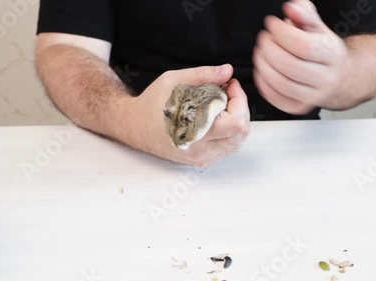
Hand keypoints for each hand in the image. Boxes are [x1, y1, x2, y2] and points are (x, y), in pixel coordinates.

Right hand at [126, 64, 250, 166]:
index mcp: (194, 131)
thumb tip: (227, 71)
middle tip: (227, 94)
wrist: (134, 126)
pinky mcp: (201, 160)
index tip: (230, 85)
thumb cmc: (152, 104)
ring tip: (221, 106)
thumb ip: (204, 75)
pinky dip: (229, 131)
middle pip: (241, 133)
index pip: (237, 122)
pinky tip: (217, 119)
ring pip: (237, 142)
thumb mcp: (175, 81)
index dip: (239, 100)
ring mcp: (201, 158)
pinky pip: (227, 148)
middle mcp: (200, 150)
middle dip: (240, 109)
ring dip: (236, 120)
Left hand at [253, 0, 352, 113]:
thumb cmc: (324, 51)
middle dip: (269, 49)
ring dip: (263, 65)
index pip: (303, 45)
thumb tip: (291, 9)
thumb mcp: (318, 27)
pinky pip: (276, 98)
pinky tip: (263, 69)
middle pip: (289, 66)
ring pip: (281, 83)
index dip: (281, 33)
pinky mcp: (300, 107)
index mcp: (332, 54)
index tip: (272, 24)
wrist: (340, 78)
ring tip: (261, 52)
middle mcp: (326, 78)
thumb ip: (305, 14)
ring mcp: (313, 96)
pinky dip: (263, 83)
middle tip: (264, 39)